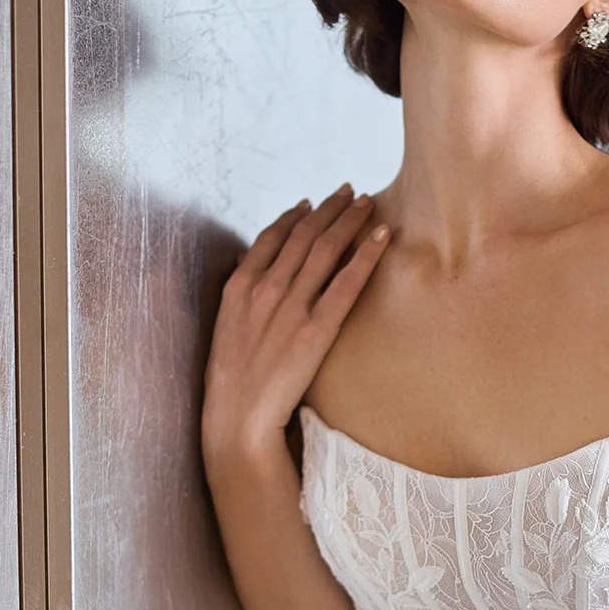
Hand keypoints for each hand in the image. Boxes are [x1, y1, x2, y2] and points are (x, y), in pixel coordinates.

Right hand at [202, 184, 389, 466]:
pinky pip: (347, 282)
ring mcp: (291, 307)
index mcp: (238, 286)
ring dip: (349, 220)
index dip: (294, 216)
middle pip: (302, 235)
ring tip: (367, 202)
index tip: (311, 203)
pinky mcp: (316, 329)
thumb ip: (242, 301)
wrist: (238, 417)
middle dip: (328, 209)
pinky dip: (366, 254)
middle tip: (348, 192)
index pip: (271, 237)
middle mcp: (264, 288)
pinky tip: (382, 235)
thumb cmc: (232, 382)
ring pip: (325, 249)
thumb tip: (253, 279)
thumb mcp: (226, 330)